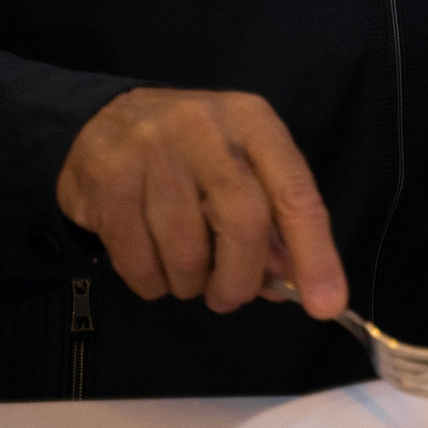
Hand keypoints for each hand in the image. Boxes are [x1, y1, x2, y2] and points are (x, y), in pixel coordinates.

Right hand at [56, 87, 348, 317]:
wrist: (102, 122)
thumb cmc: (190, 152)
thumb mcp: (239, 167)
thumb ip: (270, 220)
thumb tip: (291, 283)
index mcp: (253, 122)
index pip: (296, 194)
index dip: (315, 254)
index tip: (326, 305)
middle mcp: (207, 129)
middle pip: (244, 223)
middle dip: (241, 278)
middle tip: (230, 298)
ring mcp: (154, 152)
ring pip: (187, 251)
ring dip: (191, 284)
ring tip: (186, 274)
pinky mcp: (110, 180)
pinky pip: (140, 262)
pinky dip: (153, 283)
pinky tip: (154, 268)